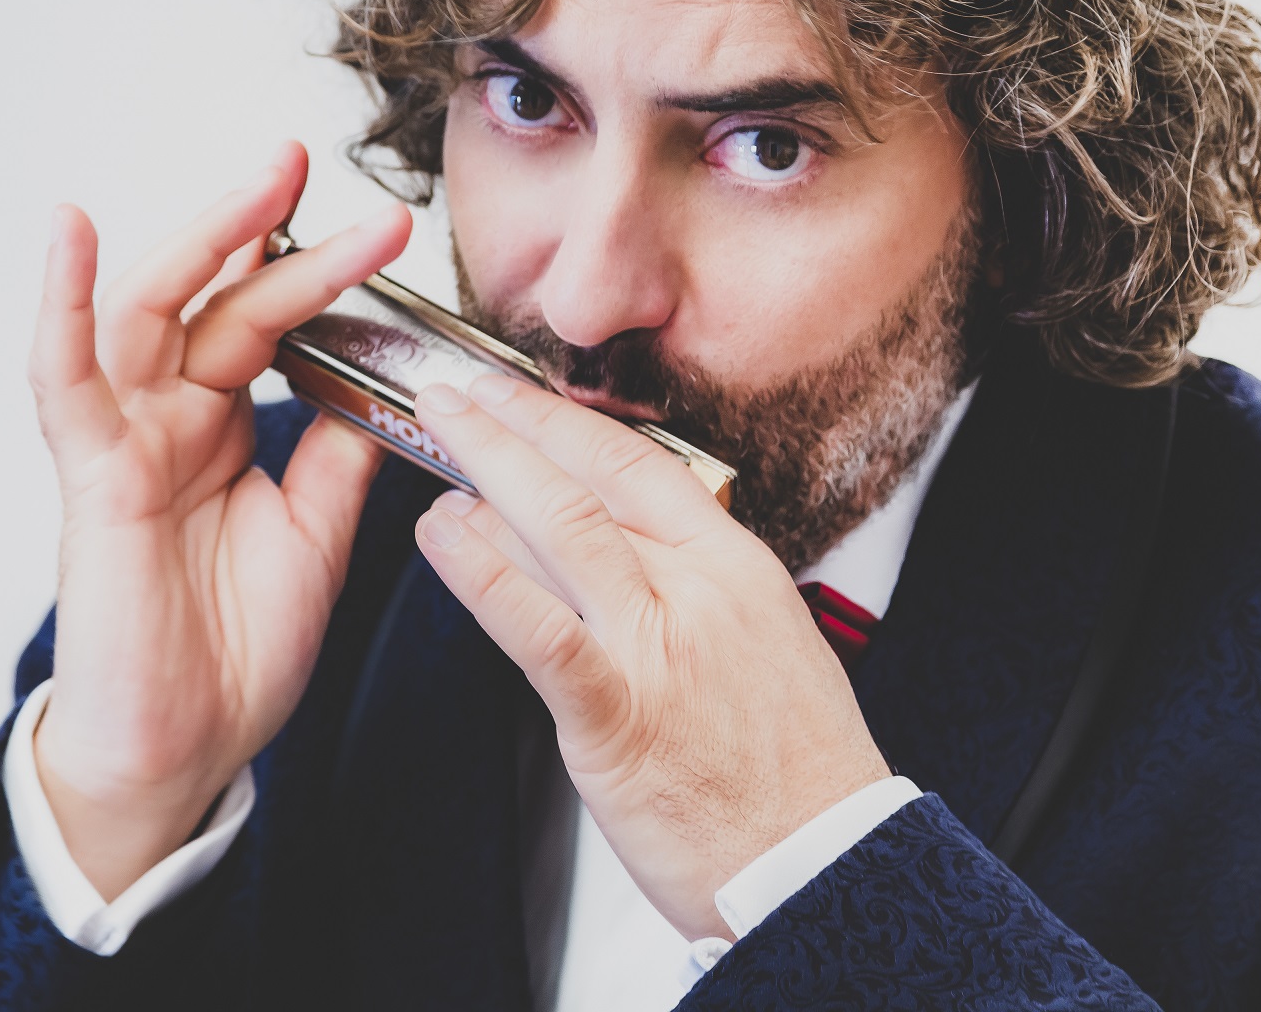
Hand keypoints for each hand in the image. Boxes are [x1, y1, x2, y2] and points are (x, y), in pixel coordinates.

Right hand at [27, 141, 410, 899]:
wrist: (188, 747)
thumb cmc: (237, 648)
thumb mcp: (319, 529)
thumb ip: (340, 448)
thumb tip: (392, 372)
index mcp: (222, 426)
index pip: (267, 319)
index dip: (316, 267)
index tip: (381, 221)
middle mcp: (169, 418)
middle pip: (212, 296)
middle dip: (260, 224)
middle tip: (310, 158)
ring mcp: (125, 440)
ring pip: (149, 312)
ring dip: (201, 239)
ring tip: (261, 181)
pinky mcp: (92, 476)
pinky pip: (64, 379)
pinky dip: (63, 303)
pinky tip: (70, 233)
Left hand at [408, 376, 891, 939]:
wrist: (827, 865)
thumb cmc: (794, 772)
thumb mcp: (767, 643)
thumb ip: (698, 589)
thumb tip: (627, 548)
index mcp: (737, 567)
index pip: (641, 463)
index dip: (566, 420)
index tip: (516, 395)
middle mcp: (697, 591)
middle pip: (589, 480)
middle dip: (510, 425)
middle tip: (453, 396)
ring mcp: (656, 649)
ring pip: (561, 529)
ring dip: (485, 473)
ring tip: (433, 447)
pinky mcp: (618, 715)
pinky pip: (540, 630)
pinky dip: (482, 574)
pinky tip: (441, 537)